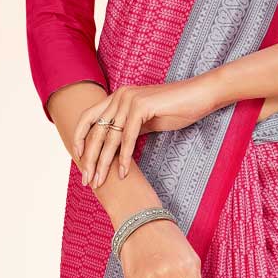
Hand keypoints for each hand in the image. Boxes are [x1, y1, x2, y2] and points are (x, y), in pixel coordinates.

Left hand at [72, 76, 220, 187]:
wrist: (199, 96)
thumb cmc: (175, 109)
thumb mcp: (145, 120)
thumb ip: (128, 129)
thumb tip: (115, 148)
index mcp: (117, 96)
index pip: (88, 117)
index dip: (79, 138)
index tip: (79, 159)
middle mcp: (119, 95)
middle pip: (96, 131)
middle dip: (90, 159)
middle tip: (87, 180)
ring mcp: (129, 99)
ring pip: (110, 137)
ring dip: (103, 163)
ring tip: (99, 181)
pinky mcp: (141, 106)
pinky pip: (127, 137)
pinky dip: (124, 157)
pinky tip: (122, 173)